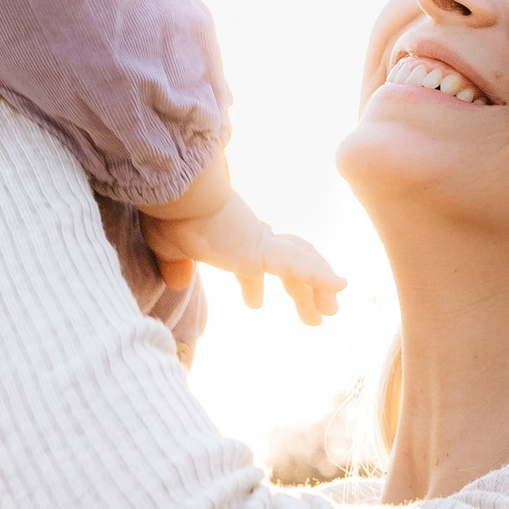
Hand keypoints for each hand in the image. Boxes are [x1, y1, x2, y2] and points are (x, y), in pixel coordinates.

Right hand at [146, 183, 345, 325]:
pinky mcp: (262, 249)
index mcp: (232, 237)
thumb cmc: (170, 214)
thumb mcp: (168, 246)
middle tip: (319, 313)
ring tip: (333, 309)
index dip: (253, 283)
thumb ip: (175, 263)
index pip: (251, 260)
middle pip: (288, 262)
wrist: (176, 194)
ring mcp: (260, 243)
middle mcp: (251, 237)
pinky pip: (298, 265)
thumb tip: (176, 282)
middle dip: (302, 289)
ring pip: (300, 266)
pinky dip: (320, 275)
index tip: (256, 303)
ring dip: (318, 289)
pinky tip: (340, 285)